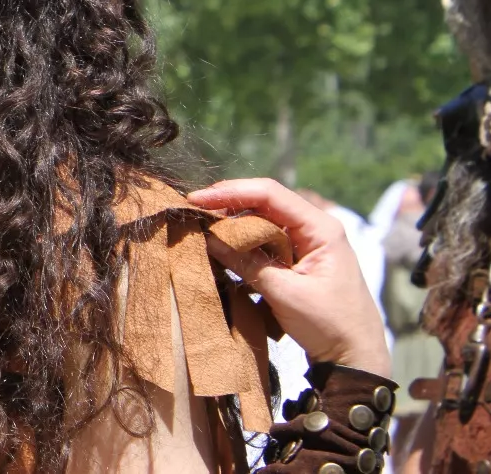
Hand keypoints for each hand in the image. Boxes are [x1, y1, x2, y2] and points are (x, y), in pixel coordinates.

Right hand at [188, 178, 390, 376]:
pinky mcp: (298, 260)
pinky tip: (222, 247)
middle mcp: (313, 228)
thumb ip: (247, 263)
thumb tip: (208, 238)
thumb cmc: (329, 323)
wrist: (356, 357)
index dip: (231, 192)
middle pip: (264, 202)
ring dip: (234, 224)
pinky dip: (243, 242)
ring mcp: (306, 243)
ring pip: (263, 221)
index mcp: (320, 228)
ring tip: (202, 227)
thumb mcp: (284, 293)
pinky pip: (266, 241)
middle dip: (228, 205)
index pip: (269, 194)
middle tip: (193, 212)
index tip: (197, 200)